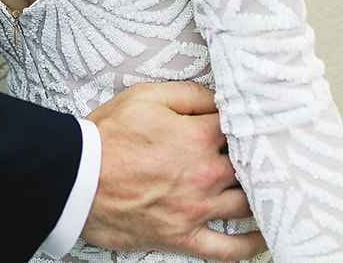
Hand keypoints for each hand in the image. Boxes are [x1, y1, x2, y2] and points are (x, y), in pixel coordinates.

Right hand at [82, 81, 267, 260]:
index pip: (239, 125)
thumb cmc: (106, 136)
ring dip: (258, 193)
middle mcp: (205, 173)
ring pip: (247, 203)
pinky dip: (252, 244)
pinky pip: (228, 250)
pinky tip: (264, 235)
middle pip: (249, 164)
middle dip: (256, 156)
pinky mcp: (184, 237)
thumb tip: (218, 98)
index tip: (249, 121)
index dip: (244, 120)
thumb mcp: (145, 96)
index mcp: (198, 136)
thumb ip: (189, 94)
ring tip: (266, 186)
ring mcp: (197, 209)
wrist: (76, 180)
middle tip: (263, 152)